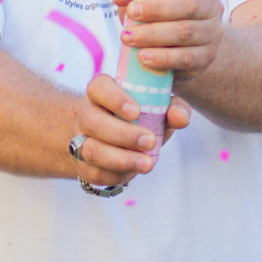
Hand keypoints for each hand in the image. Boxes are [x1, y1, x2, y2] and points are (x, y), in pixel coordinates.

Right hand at [68, 66, 183, 186]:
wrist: (117, 140)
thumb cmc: (142, 118)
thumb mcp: (160, 109)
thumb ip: (174, 109)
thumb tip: (181, 118)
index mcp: (101, 92)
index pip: (98, 87)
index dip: (114, 99)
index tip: (136, 112)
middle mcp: (85, 113)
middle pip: (92, 121)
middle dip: (123, 134)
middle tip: (150, 141)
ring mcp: (79, 139)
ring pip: (91, 150)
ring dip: (121, 159)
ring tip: (147, 164)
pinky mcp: (82, 164)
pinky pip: (94, 173)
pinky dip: (116, 175)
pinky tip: (134, 172)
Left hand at [117, 0, 225, 86]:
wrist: (171, 47)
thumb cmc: (154, 11)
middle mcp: (212, 6)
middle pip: (191, 5)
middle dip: (158, 8)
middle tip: (132, 12)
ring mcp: (212, 33)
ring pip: (186, 32)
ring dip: (154, 35)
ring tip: (128, 37)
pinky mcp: (205, 57)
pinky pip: (186, 57)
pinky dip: (162, 57)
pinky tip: (143, 56)